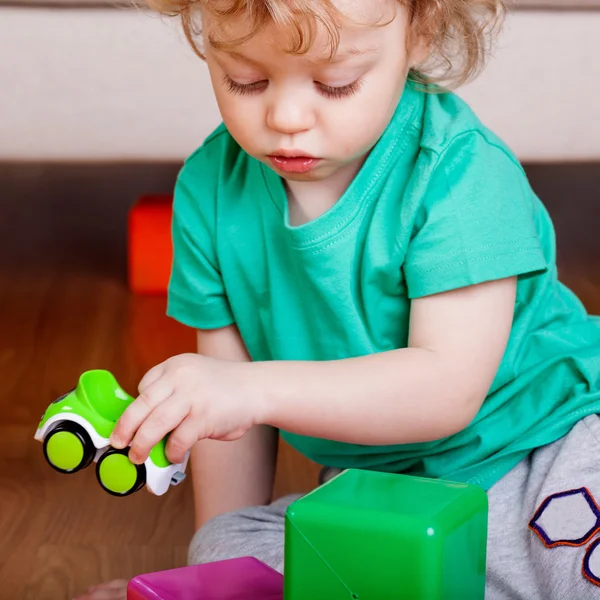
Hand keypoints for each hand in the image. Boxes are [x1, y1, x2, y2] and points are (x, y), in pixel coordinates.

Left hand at [109, 354, 260, 464]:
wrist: (257, 388)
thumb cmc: (224, 388)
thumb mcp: (194, 376)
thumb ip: (173, 392)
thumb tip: (146, 424)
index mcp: (175, 365)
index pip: (144, 387)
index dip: (134, 410)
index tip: (127, 426)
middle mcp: (180, 377)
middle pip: (140, 406)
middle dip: (125, 429)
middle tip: (119, 444)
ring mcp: (192, 397)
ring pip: (153, 425)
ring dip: (142, 445)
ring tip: (138, 457)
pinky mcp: (203, 417)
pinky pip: (177, 440)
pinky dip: (171, 452)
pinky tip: (173, 456)